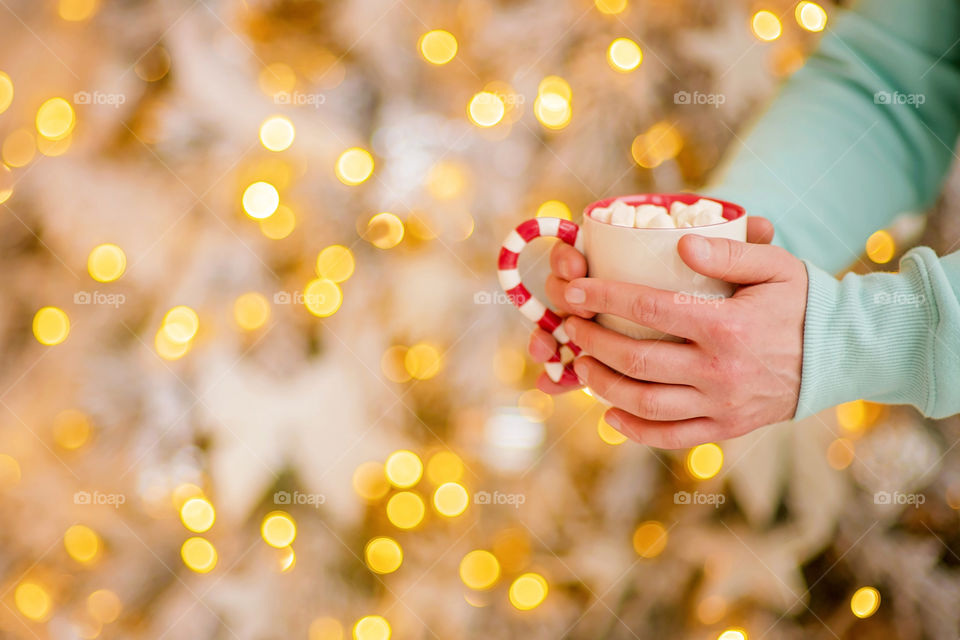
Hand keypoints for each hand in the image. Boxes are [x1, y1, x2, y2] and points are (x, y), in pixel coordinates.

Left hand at [529, 217, 807, 448]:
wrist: (841, 355)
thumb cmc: (802, 303)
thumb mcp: (775, 266)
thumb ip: (728, 253)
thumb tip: (680, 245)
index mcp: (727, 326)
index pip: (649, 309)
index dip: (604, 299)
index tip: (574, 291)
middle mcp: (720, 371)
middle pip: (636, 359)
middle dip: (592, 341)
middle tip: (569, 326)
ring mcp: (721, 406)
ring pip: (645, 403)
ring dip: (603, 385)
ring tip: (581, 365)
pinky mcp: (725, 429)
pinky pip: (669, 437)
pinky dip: (634, 429)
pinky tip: (610, 413)